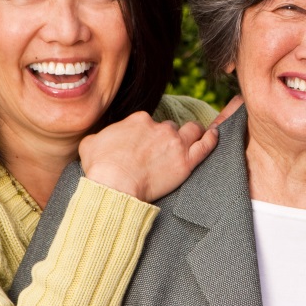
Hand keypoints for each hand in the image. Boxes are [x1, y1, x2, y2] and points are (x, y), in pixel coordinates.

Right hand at [78, 97, 239, 200]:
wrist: (115, 185)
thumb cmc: (100, 167)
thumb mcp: (90, 143)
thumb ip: (99, 136)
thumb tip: (98, 139)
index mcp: (138, 120)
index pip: (150, 123)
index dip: (149, 134)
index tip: (146, 146)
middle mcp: (159, 127)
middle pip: (170, 127)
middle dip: (168, 137)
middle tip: (164, 151)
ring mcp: (175, 143)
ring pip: (191, 131)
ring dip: (193, 134)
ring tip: (194, 140)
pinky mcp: (186, 162)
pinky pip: (206, 145)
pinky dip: (212, 138)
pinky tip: (215, 135)